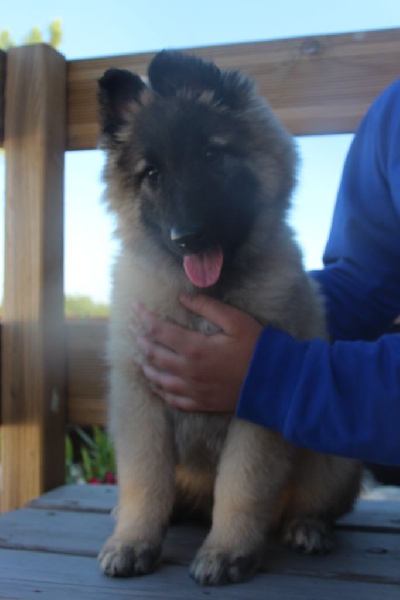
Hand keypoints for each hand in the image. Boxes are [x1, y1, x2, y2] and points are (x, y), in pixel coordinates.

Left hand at [131, 295, 262, 411]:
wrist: (275, 383)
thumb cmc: (258, 348)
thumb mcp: (236, 320)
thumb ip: (208, 307)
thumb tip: (182, 298)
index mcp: (196, 348)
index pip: (160, 330)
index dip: (144, 317)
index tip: (135, 307)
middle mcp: (188, 371)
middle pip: (154, 354)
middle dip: (140, 339)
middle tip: (131, 327)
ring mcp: (193, 390)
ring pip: (158, 379)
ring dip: (144, 365)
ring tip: (137, 355)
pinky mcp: (200, 403)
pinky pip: (171, 398)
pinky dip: (158, 390)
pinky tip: (154, 384)